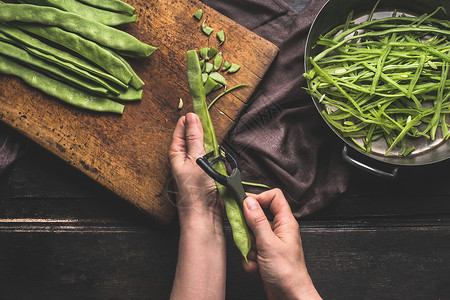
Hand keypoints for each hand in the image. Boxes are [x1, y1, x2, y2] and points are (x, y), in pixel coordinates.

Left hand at [169, 113, 225, 299]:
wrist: (205, 215)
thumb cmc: (196, 189)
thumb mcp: (195, 159)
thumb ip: (195, 138)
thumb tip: (192, 117)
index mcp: (176, 154)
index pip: (180, 131)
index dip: (187, 120)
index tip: (197, 109)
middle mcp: (185, 159)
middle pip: (193, 138)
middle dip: (201, 131)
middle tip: (209, 123)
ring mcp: (196, 167)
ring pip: (205, 148)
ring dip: (211, 145)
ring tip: (214, 146)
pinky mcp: (208, 174)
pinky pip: (213, 159)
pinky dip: (218, 157)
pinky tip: (221, 159)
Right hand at [242, 189, 320, 299]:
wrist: (290, 297)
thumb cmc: (287, 273)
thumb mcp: (268, 244)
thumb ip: (257, 221)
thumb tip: (248, 201)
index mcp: (285, 222)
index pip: (274, 196)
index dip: (259, 197)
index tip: (244, 204)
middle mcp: (279, 230)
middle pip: (257, 216)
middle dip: (248, 230)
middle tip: (247, 238)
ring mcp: (271, 242)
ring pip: (251, 235)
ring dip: (249, 248)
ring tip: (257, 258)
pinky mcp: (265, 255)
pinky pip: (251, 250)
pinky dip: (251, 259)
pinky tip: (257, 268)